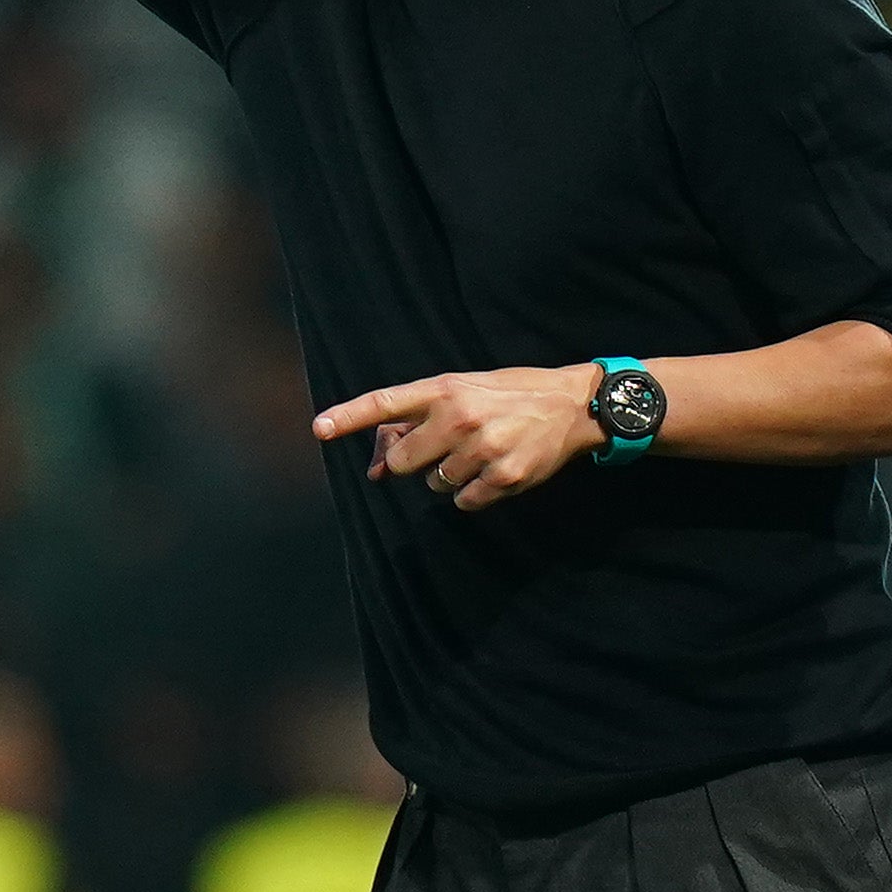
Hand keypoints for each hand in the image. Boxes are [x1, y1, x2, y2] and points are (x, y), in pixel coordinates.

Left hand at [314, 364, 605, 512]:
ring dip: (449, 477)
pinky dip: (472, 494)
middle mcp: (459, 417)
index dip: (348, 416)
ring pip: (434, 485)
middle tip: (444, 448)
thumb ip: (418, 421)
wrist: (572, 404)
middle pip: (403, 463)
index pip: (385, 402)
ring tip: (480, 452)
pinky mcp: (504, 477)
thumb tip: (378, 468)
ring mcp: (482, 449)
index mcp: (444, 389)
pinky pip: (463, 502)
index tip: (319, 429)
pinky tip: (493, 470)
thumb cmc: (509, 395)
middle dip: (414, 462)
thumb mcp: (463, 391)